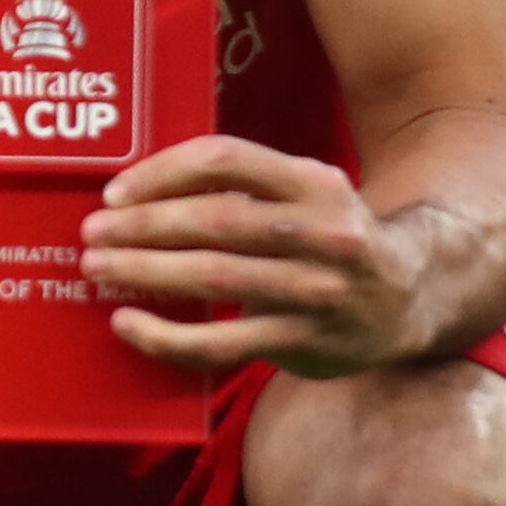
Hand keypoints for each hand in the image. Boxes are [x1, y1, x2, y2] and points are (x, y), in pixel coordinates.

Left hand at [79, 136, 427, 376]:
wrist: (414, 296)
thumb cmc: (334, 238)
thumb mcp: (309, 195)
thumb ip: (247, 188)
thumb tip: (145, 193)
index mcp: (314, 182)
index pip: (225, 160)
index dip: (162, 172)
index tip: (116, 192)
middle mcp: (319, 232)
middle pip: (215, 219)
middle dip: (144, 225)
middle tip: (92, 233)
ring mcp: (314, 291)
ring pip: (214, 278)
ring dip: (146, 273)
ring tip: (99, 270)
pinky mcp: (302, 341)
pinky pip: (221, 345)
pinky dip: (168, 337)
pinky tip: (130, 326)